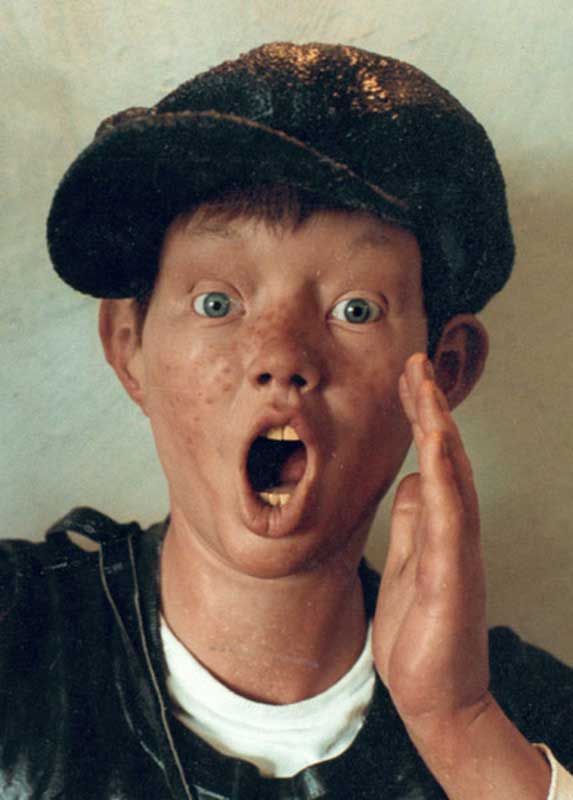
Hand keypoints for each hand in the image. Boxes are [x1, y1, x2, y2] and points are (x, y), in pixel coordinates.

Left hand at [372, 352, 488, 726]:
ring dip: (438, 428)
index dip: (420, 418)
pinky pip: (450, 517)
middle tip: (415, 362)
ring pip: (452, 476)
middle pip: (445, 456)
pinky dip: (445, 478)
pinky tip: (437, 446)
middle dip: (430, 407)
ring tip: (425, 386)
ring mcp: (457, 550)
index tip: (406, 378)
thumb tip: (411, 479)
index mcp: (439, 526)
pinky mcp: (452, 576)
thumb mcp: (407, 565)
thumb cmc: (421, 632)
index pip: (432, 459)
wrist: (437, 697)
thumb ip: (413, 522)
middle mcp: (454, 530)